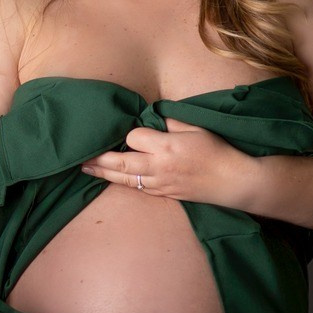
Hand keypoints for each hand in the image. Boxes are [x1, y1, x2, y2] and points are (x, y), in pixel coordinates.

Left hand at [78, 113, 271, 211]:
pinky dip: (122, 182)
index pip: (134, 137)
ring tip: (85, 169)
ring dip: (104, 174)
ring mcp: (160, 183)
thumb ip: (171, 121)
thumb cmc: (217, 150)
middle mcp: (159, 167)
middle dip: (99, 160)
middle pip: (121, 162)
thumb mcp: (196, 127)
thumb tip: (153, 119)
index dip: (130, 133)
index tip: (132, 129)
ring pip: (125, 179)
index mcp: (167, 146)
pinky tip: (112, 178)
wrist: (233, 181)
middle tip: (79, 156)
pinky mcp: (164, 194)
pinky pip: (137, 188)